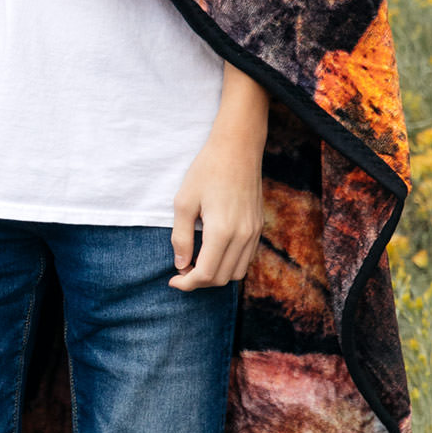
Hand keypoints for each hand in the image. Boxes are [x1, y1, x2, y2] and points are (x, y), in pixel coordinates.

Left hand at [170, 68, 268, 289]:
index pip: (205, 274)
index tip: (173, 279)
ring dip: (215, 275)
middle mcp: (242, 237)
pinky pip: (245, 258)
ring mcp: (254, 233)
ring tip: (196, 262)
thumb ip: (180, 237)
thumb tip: (180, 265)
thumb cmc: (206, 171)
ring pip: (236, 273)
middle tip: (181, 270)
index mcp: (222, 232)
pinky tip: (213, 252)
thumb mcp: (183, 202)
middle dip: (199, 282)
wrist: (237, 149)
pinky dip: (229, 264)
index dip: (187, 283)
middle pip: (221, 279)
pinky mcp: (258, 227)